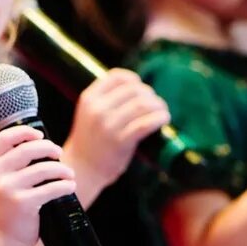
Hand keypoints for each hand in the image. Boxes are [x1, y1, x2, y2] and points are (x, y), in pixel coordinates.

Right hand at [0, 126, 76, 245]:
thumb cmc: (4, 206)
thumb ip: (11, 162)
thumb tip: (43, 144)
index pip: (6, 137)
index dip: (26, 132)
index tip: (40, 136)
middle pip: (29, 149)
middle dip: (49, 148)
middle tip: (58, 154)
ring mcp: (8, 188)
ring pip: (44, 168)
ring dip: (62, 169)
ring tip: (69, 174)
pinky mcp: (23, 203)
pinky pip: (52, 188)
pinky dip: (66, 185)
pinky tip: (70, 186)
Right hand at [62, 69, 169, 195]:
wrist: (82, 169)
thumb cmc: (90, 141)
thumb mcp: (89, 114)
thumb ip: (106, 101)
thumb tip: (138, 89)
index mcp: (89, 99)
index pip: (117, 77)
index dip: (133, 79)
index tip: (141, 88)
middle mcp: (97, 109)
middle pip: (133, 90)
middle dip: (149, 94)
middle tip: (156, 103)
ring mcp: (108, 125)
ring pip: (142, 105)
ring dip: (158, 105)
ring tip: (162, 111)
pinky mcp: (120, 141)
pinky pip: (146, 124)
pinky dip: (159, 118)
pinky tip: (164, 119)